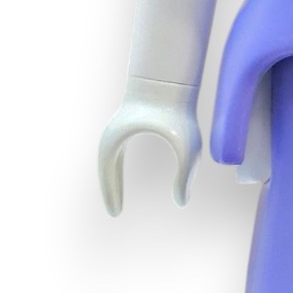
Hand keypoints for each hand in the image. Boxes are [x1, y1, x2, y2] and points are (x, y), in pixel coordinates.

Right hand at [97, 78, 201, 213]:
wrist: (168, 79)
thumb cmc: (176, 110)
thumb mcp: (186, 146)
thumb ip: (185, 174)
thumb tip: (181, 201)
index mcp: (118, 141)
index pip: (108, 173)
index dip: (111, 194)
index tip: (116, 214)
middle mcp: (114, 136)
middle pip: (106, 170)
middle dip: (110, 190)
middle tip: (115, 212)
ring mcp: (119, 130)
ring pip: (109, 162)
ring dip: (112, 181)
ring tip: (117, 201)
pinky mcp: (128, 126)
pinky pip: (118, 155)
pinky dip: (117, 170)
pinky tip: (122, 181)